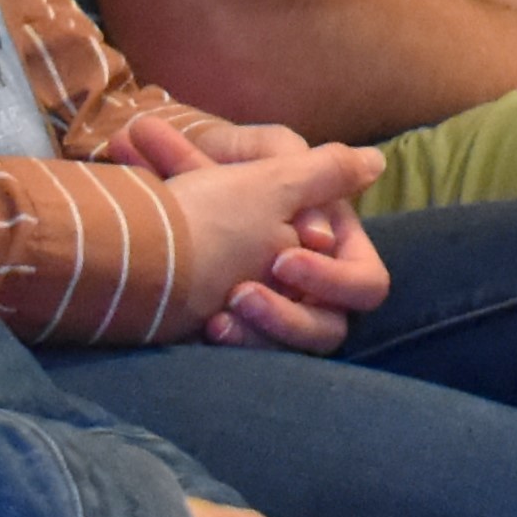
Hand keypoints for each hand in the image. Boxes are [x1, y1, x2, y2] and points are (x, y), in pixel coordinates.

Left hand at [115, 111, 386, 349]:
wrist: (141, 239)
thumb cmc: (206, 204)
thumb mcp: (268, 177)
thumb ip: (327, 170)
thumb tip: (376, 159)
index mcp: (324, 247)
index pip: (362, 277)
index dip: (330, 275)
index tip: (282, 259)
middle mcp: (309, 286)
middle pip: (336, 320)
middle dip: (295, 311)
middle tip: (248, 291)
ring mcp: (280, 315)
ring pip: (302, 345)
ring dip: (270, 326)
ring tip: (226, 307)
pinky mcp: (252, 339)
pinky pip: (266, 358)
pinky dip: (243, 341)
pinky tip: (211, 326)